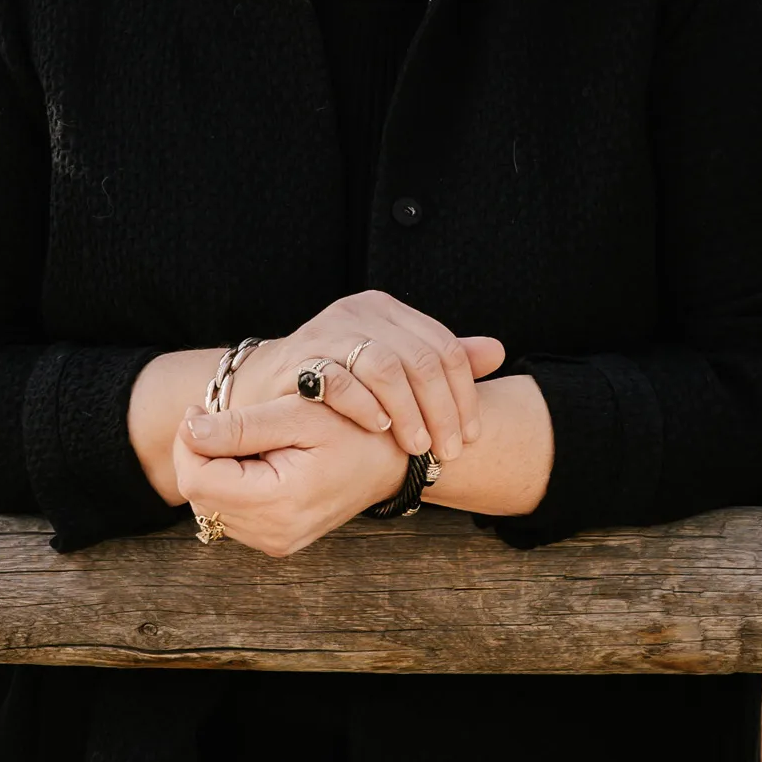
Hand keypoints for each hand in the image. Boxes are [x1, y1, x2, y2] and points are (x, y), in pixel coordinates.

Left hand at [176, 393, 410, 557]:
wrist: (393, 463)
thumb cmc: (354, 429)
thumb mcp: (300, 415)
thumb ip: (241, 425)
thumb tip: (189, 429)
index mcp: (279, 502)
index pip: (197, 479)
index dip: (187, 442)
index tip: (201, 409)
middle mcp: (274, 535)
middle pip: (199, 496)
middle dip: (198, 455)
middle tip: (218, 419)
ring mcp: (276, 543)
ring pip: (209, 507)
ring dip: (212, 470)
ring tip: (242, 438)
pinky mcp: (278, 541)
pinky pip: (230, 515)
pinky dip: (229, 485)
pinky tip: (253, 461)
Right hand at [235, 290, 505, 462]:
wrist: (263, 391)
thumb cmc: (335, 386)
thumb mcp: (392, 371)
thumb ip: (440, 362)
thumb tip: (498, 352)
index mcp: (387, 311)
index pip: (443, 347)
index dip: (464, 394)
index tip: (471, 435)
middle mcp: (360, 312)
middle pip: (420, 358)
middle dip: (441, 410)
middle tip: (448, 450)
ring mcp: (328, 331)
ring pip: (385, 367)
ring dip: (408, 412)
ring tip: (417, 447)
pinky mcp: (300, 357)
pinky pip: (340, 378)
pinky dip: (365, 406)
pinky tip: (379, 429)